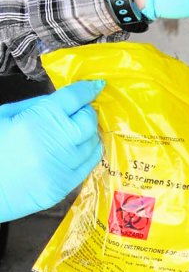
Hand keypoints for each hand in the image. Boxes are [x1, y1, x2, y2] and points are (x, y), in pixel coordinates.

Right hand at [0, 80, 104, 222]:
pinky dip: (88, 154)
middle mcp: (59, 142)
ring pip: (94, 144)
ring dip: (90, 134)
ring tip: (80, 131)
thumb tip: (60, 101)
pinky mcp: (66, 186)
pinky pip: (89, 166)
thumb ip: (35, 105)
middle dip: (88, 113)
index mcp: (41, 118)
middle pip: (89, 121)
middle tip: (81, 112)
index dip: (88, 89)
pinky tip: (79, 150)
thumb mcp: (5, 115)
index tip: (97, 85)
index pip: (74, 98)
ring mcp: (65, 166)